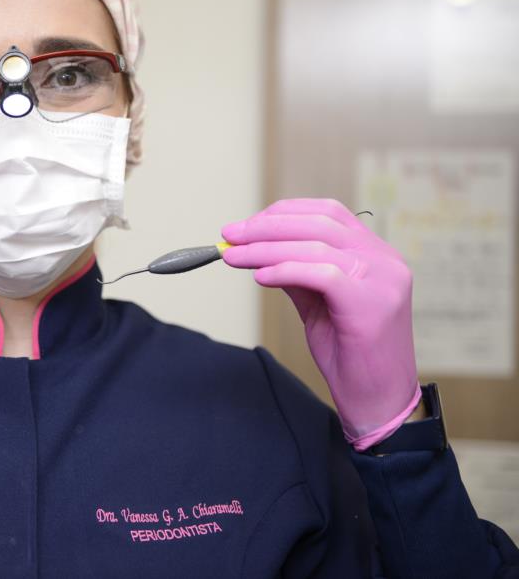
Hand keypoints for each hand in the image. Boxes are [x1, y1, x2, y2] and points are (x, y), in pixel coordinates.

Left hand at [220, 198, 421, 450]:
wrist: (378, 401)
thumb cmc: (350, 354)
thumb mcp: (318, 303)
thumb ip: (298, 273)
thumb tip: (259, 250)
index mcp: (376, 253)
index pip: (328, 213)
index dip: (283, 213)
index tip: (245, 225)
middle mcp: (385, 260)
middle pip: (319, 223)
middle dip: (266, 227)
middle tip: (230, 236)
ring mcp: (383, 280)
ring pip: (316, 245)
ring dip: (265, 248)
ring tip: (233, 256)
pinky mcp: (372, 303)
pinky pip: (322, 274)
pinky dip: (285, 270)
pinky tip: (260, 276)